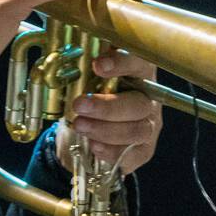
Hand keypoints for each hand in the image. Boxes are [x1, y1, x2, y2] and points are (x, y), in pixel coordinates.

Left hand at [55, 49, 161, 176]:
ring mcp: (149, 125)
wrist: (90, 124)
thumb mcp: (89, 74)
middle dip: (106, 107)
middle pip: (138, 104)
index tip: (98, 65)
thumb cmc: (92, 92)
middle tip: (79, 105)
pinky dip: (111, 152)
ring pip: (136, 130)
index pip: (139, 63)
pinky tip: (93, 146)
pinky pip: (133, 155)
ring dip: (104, 130)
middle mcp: (149, 99)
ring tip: (79, 125)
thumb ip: (85, 65)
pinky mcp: (144, 149)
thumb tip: (66, 60)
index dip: (122, 63)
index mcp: (139, 72)